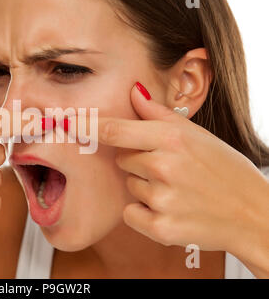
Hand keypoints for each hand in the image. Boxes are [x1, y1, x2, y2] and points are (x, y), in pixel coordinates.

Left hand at [96, 83, 268, 276]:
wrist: (252, 213)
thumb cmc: (225, 170)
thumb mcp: (197, 135)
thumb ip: (159, 114)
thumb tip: (134, 90)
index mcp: (172, 139)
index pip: (114, 130)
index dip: (88, 126)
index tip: (68, 122)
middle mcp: (164, 167)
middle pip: (121, 159)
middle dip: (138, 162)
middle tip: (169, 169)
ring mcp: (162, 199)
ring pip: (128, 187)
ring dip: (145, 188)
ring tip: (175, 190)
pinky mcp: (161, 228)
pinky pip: (130, 214)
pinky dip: (144, 214)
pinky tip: (170, 209)